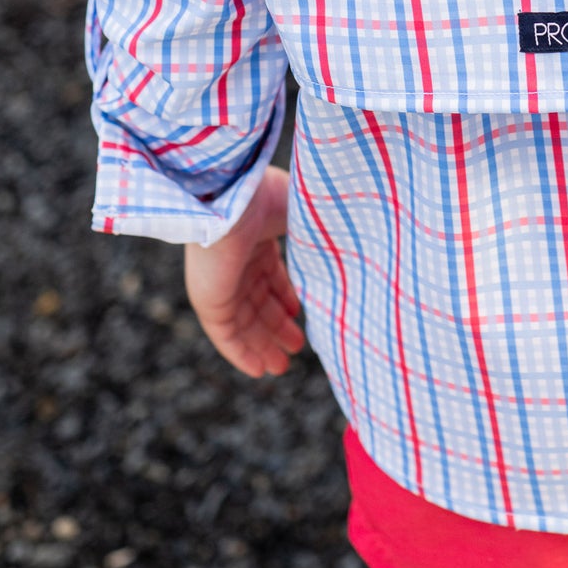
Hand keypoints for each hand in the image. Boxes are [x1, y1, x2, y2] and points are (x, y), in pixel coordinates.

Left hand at [184, 166, 304, 376]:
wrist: (234, 199)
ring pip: (243, 321)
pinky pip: (225, 335)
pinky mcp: (209, 299)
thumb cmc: (271, 198)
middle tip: (297, 346)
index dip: (285, 295)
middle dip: (276, 325)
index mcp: (255, 236)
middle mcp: (236, 260)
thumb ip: (324, 236)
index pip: (269, 273)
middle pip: (257, 300)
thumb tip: (358, 249)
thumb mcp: (306, 217)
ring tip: (282, 365)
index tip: (302, 313)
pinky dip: (242, 353)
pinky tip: (259, 369)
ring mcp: (221, 280)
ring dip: (263, 344)